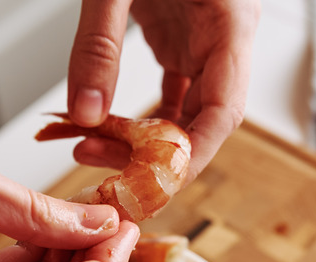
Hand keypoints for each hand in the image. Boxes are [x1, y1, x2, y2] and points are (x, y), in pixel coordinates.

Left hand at [67, 0, 260, 182]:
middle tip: (109, 173)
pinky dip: (140, 116)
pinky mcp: (180, 39)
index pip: (224, 111)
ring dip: (142, 138)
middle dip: (155, 156)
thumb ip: (100, 45)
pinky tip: (109, 129)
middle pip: (203, 121)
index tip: (156, 184)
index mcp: (229, 23)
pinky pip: (171, 93)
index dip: (193, 156)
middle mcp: (223, 39)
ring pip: (185, 112)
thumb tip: (86, 113)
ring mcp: (203, 41)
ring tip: (92, 147)